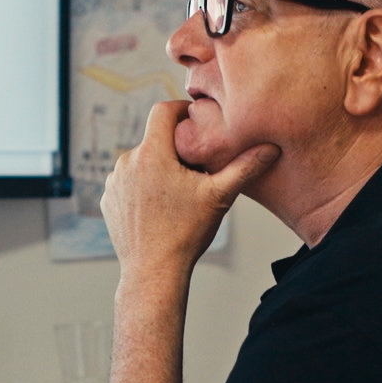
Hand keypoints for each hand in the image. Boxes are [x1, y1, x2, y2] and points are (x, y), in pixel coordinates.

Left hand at [101, 101, 278, 276]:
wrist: (153, 272)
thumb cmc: (186, 234)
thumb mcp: (219, 197)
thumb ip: (245, 168)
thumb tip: (272, 148)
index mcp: (151, 153)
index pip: (163, 110)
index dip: (181, 110)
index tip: (195, 122)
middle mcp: (126, 162)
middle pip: (153, 139)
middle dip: (174, 147)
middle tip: (196, 165)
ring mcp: (114, 181)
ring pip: (140, 161)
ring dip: (157, 167)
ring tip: (178, 189)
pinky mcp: (108, 199)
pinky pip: (127, 181)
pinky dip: (142, 186)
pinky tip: (159, 205)